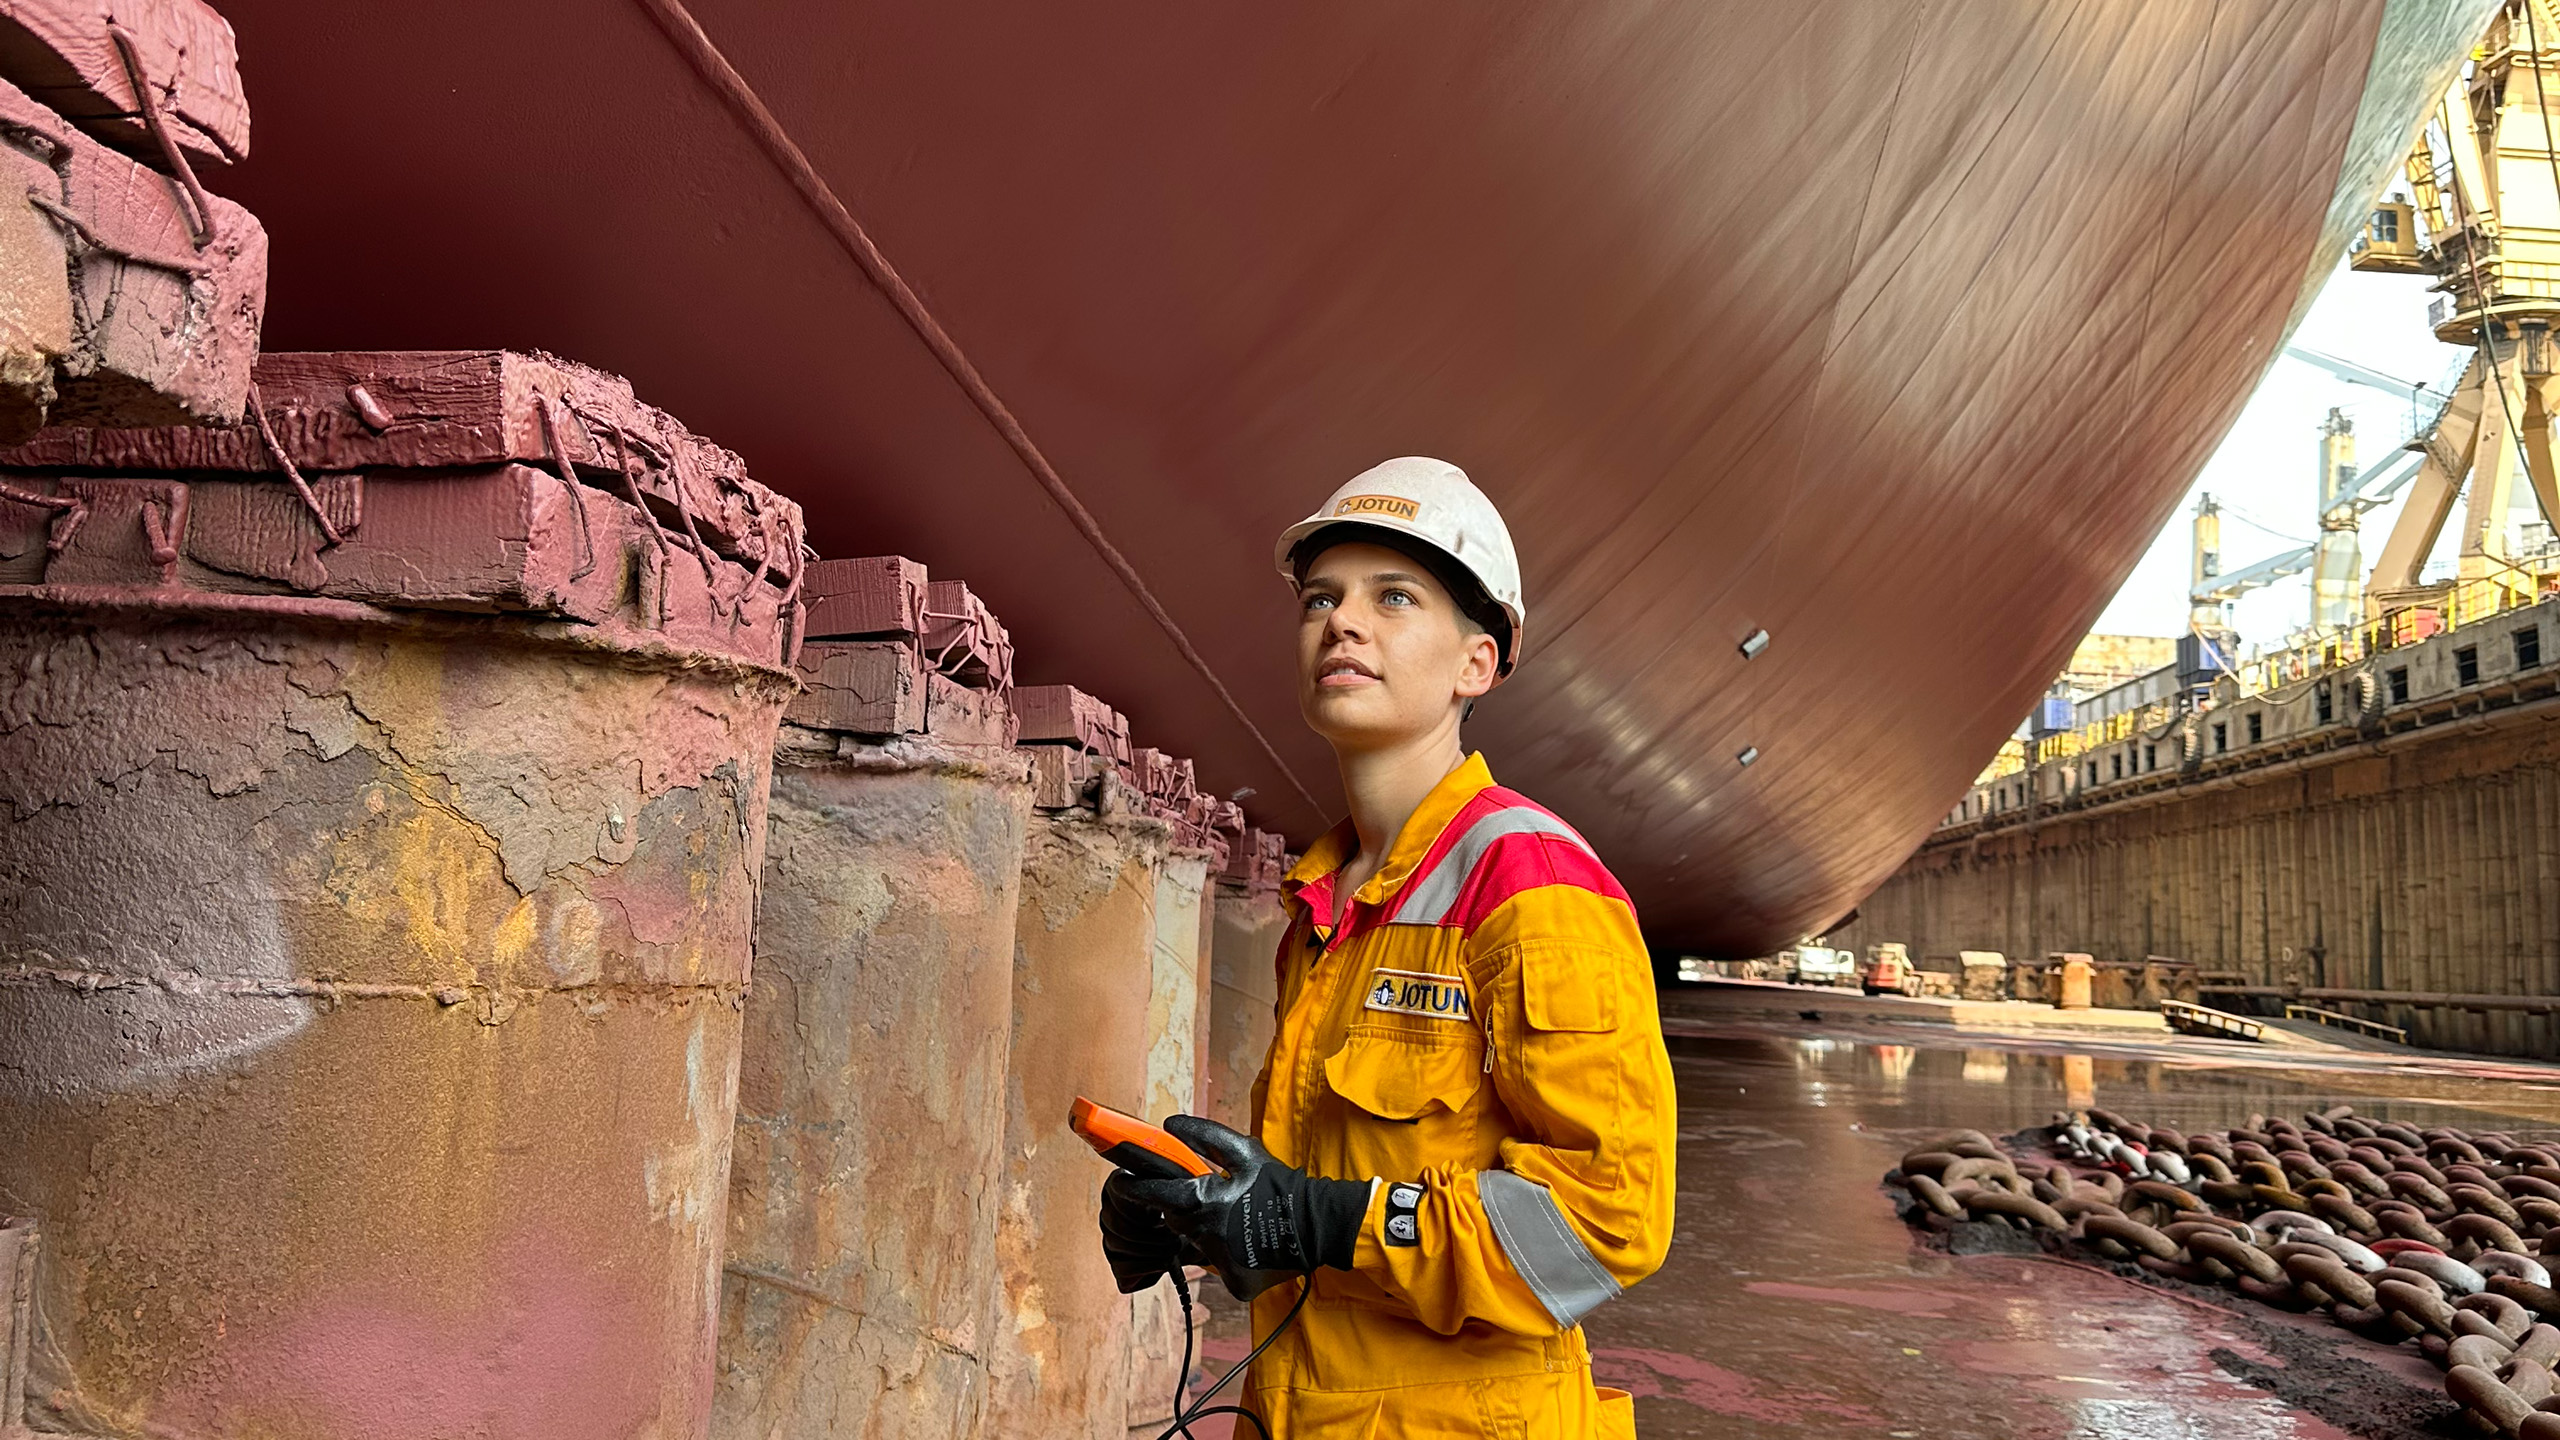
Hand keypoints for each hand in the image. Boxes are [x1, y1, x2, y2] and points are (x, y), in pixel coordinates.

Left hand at [1115, 1115, 1370, 1300]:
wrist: (1318, 1225)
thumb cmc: (1278, 1184)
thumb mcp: (1244, 1151)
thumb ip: (1204, 1136)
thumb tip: (1169, 1124)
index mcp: (1203, 1201)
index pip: (1152, 1195)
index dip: (1133, 1188)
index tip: (1121, 1182)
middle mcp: (1204, 1235)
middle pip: (1176, 1221)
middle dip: (1184, 1208)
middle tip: (1211, 1198)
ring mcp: (1218, 1263)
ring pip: (1198, 1244)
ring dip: (1208, 1230)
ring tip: (1237, 1219)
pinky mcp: (1234, 1283)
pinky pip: (1221, 1267)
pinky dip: (1229, 1253)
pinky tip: (1249, 1242)